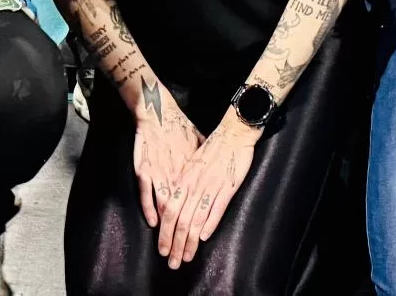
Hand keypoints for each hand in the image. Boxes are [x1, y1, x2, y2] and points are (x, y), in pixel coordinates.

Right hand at [130, 95, 204, 269]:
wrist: (160, 113)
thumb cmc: (181, 129)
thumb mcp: (199, 147)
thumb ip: (201, 167)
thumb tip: (210, 177)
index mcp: (194, 173)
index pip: (196, 209)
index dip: (194, 231)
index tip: (194, 248)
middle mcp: (180, 176)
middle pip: (182, 214)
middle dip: (180, 239)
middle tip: (178, 260)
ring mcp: (162, 172)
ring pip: (166, 208)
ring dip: (166, 230)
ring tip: (165, 249)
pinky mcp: (146, 168)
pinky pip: (148, 192)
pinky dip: (150, 208)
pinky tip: (152, 222)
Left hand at [164, 113, 257, 263]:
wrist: (232, 134)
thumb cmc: (212, 149)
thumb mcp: (191, 165)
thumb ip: (183, 185)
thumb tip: (173, 205)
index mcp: (184, 180)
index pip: (168, 212)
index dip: (164, 233)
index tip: (163, 250)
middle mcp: (194, 185)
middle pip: (180, 220)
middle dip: (175, 244)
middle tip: (173, 262)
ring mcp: (210, 186)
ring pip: (196, 219)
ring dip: (190, 241)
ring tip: (188, 256)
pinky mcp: (227, 186)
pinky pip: (216, 208)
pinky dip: (210, 224)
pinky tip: (204, 237)